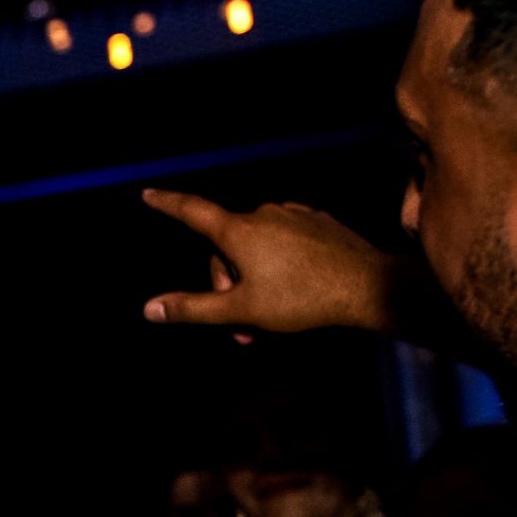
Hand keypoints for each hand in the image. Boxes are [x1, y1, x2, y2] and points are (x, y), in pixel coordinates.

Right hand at [140, 190, 397, 335]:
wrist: (366, 286)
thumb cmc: (300, 299)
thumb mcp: (240, 311)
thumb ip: (192, 308)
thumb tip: (150, 308)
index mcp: (239, 230)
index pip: (192, 211)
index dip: (167, 203)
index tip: (149, 194)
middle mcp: (264, 213)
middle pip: (226, 245)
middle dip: (226, 282)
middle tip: (240, 322)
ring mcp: (293, 214)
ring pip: (255, 245)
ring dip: (251, 277)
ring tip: (268, 312)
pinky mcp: (316, 222)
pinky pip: (283, 239)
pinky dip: (277, 263)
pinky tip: (292, 288)